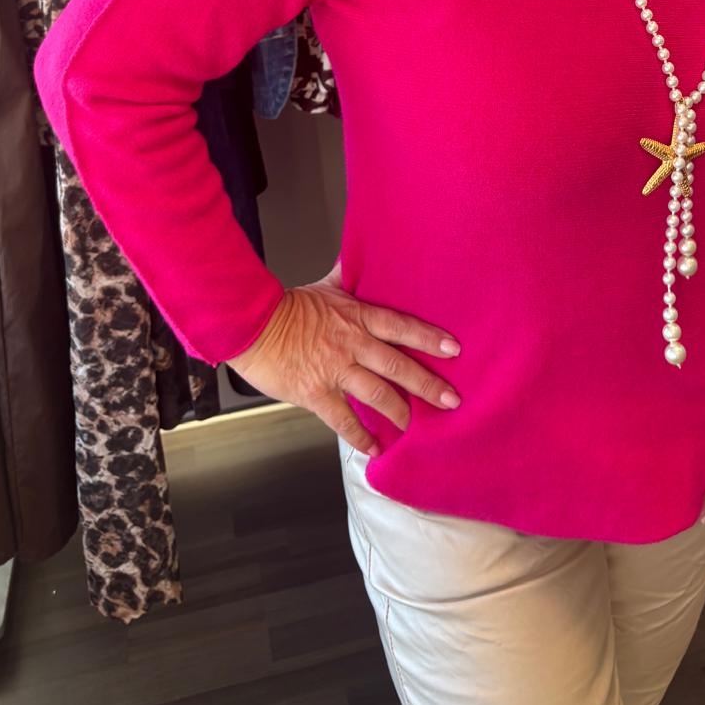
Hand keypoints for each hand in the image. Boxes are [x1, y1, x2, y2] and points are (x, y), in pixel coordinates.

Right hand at [224, 259, 462, 456]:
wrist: (251, 325)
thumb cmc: (287, 306)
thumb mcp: (324, 286)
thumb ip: (347, 277)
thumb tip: (359, 256)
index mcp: (356, 317)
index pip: (401, 326)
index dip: (429, 338)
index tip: (453, 349)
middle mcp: (352, 344)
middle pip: (398, 365)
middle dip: (428, 384)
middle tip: (451, 399)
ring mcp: (335, 370)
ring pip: (377, 394)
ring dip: (400, 412)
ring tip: (417, 426)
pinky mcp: (315, 393)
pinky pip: (343, 419)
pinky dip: (361, 437)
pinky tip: (376, 448)